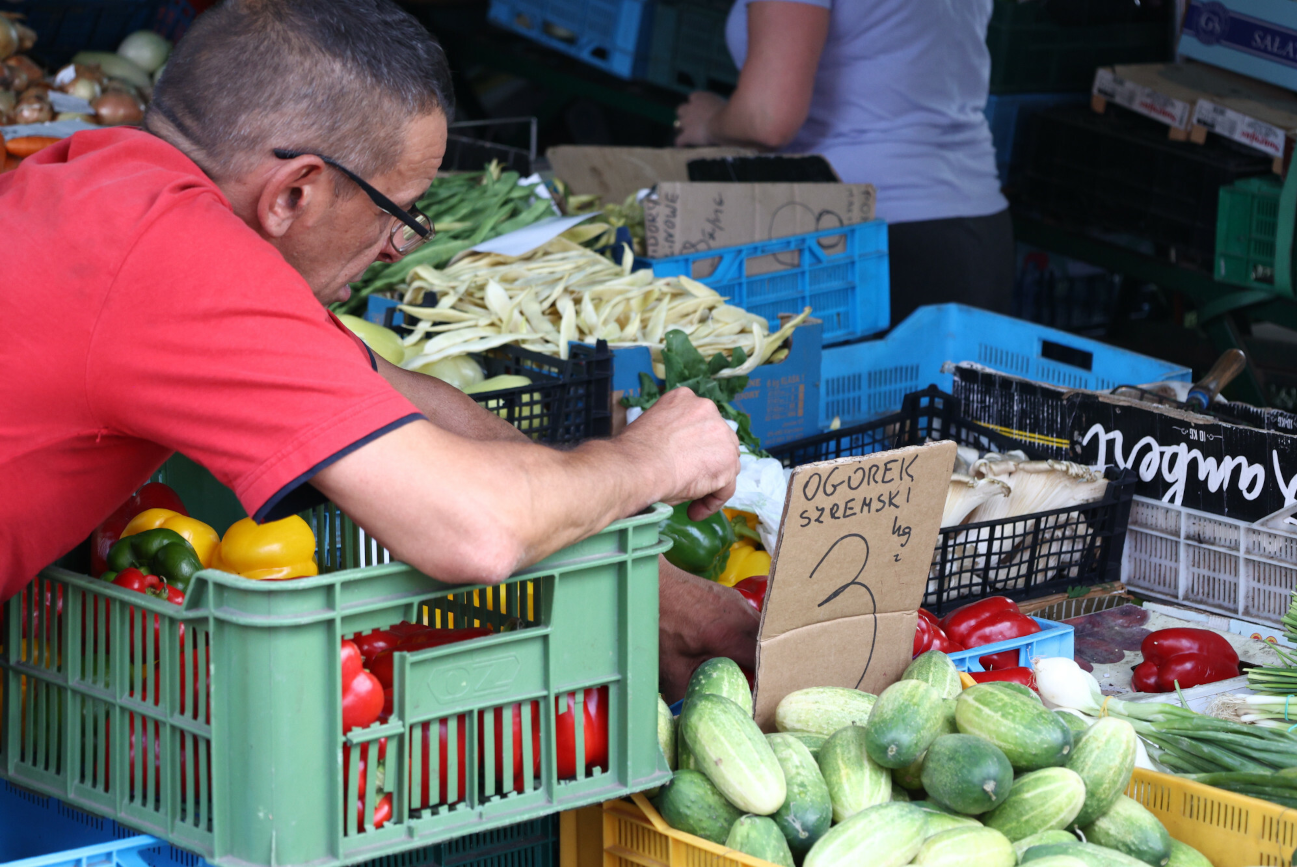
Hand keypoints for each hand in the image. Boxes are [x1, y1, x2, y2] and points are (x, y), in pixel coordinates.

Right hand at [619, 387, 739, 518]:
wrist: (637, 466)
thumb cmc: (633, 453)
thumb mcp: (651, 428)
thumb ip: (671, 434)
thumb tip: (674, 454)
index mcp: (684, 398)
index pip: (698, 421)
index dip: (694, 444)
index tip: (683, 461)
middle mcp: (707, 410)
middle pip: (718, 439)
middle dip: (707, 461)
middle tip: (690, 481)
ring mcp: (721, 435)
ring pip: (726, 463)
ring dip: (711, 482)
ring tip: (690, 500)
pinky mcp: (727, 462)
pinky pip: (726, 486)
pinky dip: (712, 501)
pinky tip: (695, 511)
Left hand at [658, 558, 759, 702]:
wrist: (651, 584)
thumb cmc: (659, 625)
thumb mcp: (670, 667)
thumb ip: (685, 693)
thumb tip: (691, 716)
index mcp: (729, 638)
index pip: (764, 663)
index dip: (765, 681)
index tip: (758, 693)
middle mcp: (741, 617)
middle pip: (767, 646)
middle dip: (763, 665)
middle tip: (751, 679)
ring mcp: (738, 603)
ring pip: (761, 631)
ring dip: (755, 648)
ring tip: (739, 662)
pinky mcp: (731, 596)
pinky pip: (749, 618)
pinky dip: (745, 633)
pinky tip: (726, 641)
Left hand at [674, 91, 726, 146]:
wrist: (725, 124)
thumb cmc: (730, 112)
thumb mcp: (725, 103)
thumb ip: (718, 105)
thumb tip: (723, 108)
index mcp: (700, 97)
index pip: (693, 97)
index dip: (695, 104)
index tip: (701, 109)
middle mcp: (691, 107)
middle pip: (681, 109)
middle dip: (684, 115)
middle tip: (692, 121)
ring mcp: (687, 122)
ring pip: (677, 123)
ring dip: (682, 127)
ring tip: (688, 133)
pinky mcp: (687, 135)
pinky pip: (679, 140)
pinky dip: (681, 143)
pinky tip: (684, 146)